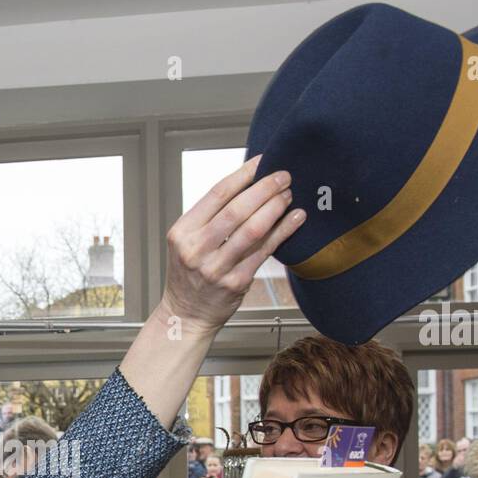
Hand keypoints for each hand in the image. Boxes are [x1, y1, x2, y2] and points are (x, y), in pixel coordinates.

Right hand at [161, 154, 304, 336]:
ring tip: (289, 195)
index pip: (217, 194)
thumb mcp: (188, 242)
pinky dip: (282, 232)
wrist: (186, 315)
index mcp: (183, 232)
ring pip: (252, 230)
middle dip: (265, 188)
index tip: (262, 162)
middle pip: (236, 209)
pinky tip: (294, 220)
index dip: (244, 174)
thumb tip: (248, 185)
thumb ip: (211, 217)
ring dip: (275, 208)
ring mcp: (216, 268)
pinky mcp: (236, 283)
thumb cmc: (190, 276)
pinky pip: (264, 251)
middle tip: (283, 176)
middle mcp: (196, 249)